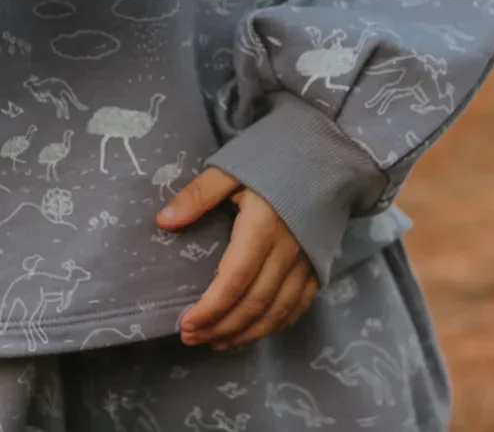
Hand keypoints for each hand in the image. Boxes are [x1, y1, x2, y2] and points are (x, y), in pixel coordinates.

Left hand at [157, 166, 318, 348]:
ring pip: (276, 312)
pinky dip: (275, 324)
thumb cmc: (274, 155)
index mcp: (262, 226)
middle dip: (221, 327)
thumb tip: (164, 222)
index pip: (234, 281)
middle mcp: (288, 251)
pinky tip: (255, 330)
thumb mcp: (232, 167)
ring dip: (246, 333)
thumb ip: (199, 195)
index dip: (210, 309)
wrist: (329, 152)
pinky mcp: (320, 265)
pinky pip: (298, 306)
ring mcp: (307, 261)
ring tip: (217, 342)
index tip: (185, 324)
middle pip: (254, 304)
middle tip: (192, 338)